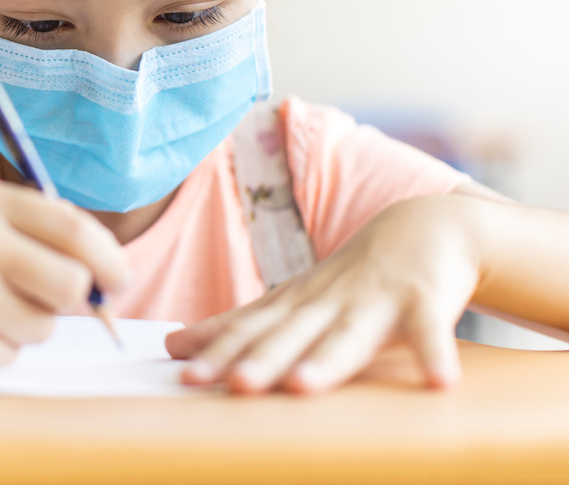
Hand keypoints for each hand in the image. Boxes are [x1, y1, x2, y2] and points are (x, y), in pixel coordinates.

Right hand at [0, 178, 128, 375]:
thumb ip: (42, 233)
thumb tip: (110, 276)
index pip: (75, 231)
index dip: (110, 261)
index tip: (117, 281)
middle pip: (70, 284)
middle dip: (67, 301)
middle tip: (41, 299)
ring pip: (42, 326)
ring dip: (25, 327)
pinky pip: (7, 356)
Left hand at [164, 196, 482, 393]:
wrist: (426, 227)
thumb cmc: (349, 278)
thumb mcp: (292, 301)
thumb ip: (238, 326)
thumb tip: (172, 344)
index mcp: (295, 305)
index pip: (250, 329)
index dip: (218, 350)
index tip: (185, 373)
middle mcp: (328, 303)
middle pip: (290, 335)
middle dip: (261, 359)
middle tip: (233, 384)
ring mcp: (376, 300)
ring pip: (348, 335)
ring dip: (327, 361)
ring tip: (303, 386)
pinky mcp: (425, 302)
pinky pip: (430, 331)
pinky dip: (435, 354)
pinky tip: (440, 382)